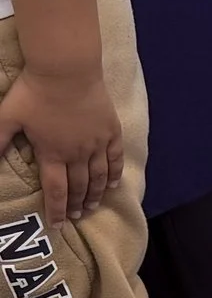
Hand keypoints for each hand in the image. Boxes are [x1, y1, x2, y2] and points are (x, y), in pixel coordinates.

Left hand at [0, 58, 122, 222]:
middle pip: (79, 187)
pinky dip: (114, 174)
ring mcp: (96, 144)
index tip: (58, 225)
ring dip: (96, 194)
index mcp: (52, 153)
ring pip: (98, 177)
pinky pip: (115, 159)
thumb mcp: (6, 116)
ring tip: (93, 205)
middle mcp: (77, 154)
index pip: (56, 190)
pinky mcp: (110, 132)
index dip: (57, 210)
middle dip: (77, 205)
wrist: (66, 71)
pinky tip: (113, 184)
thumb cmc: (34, 92)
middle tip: (76, 216)